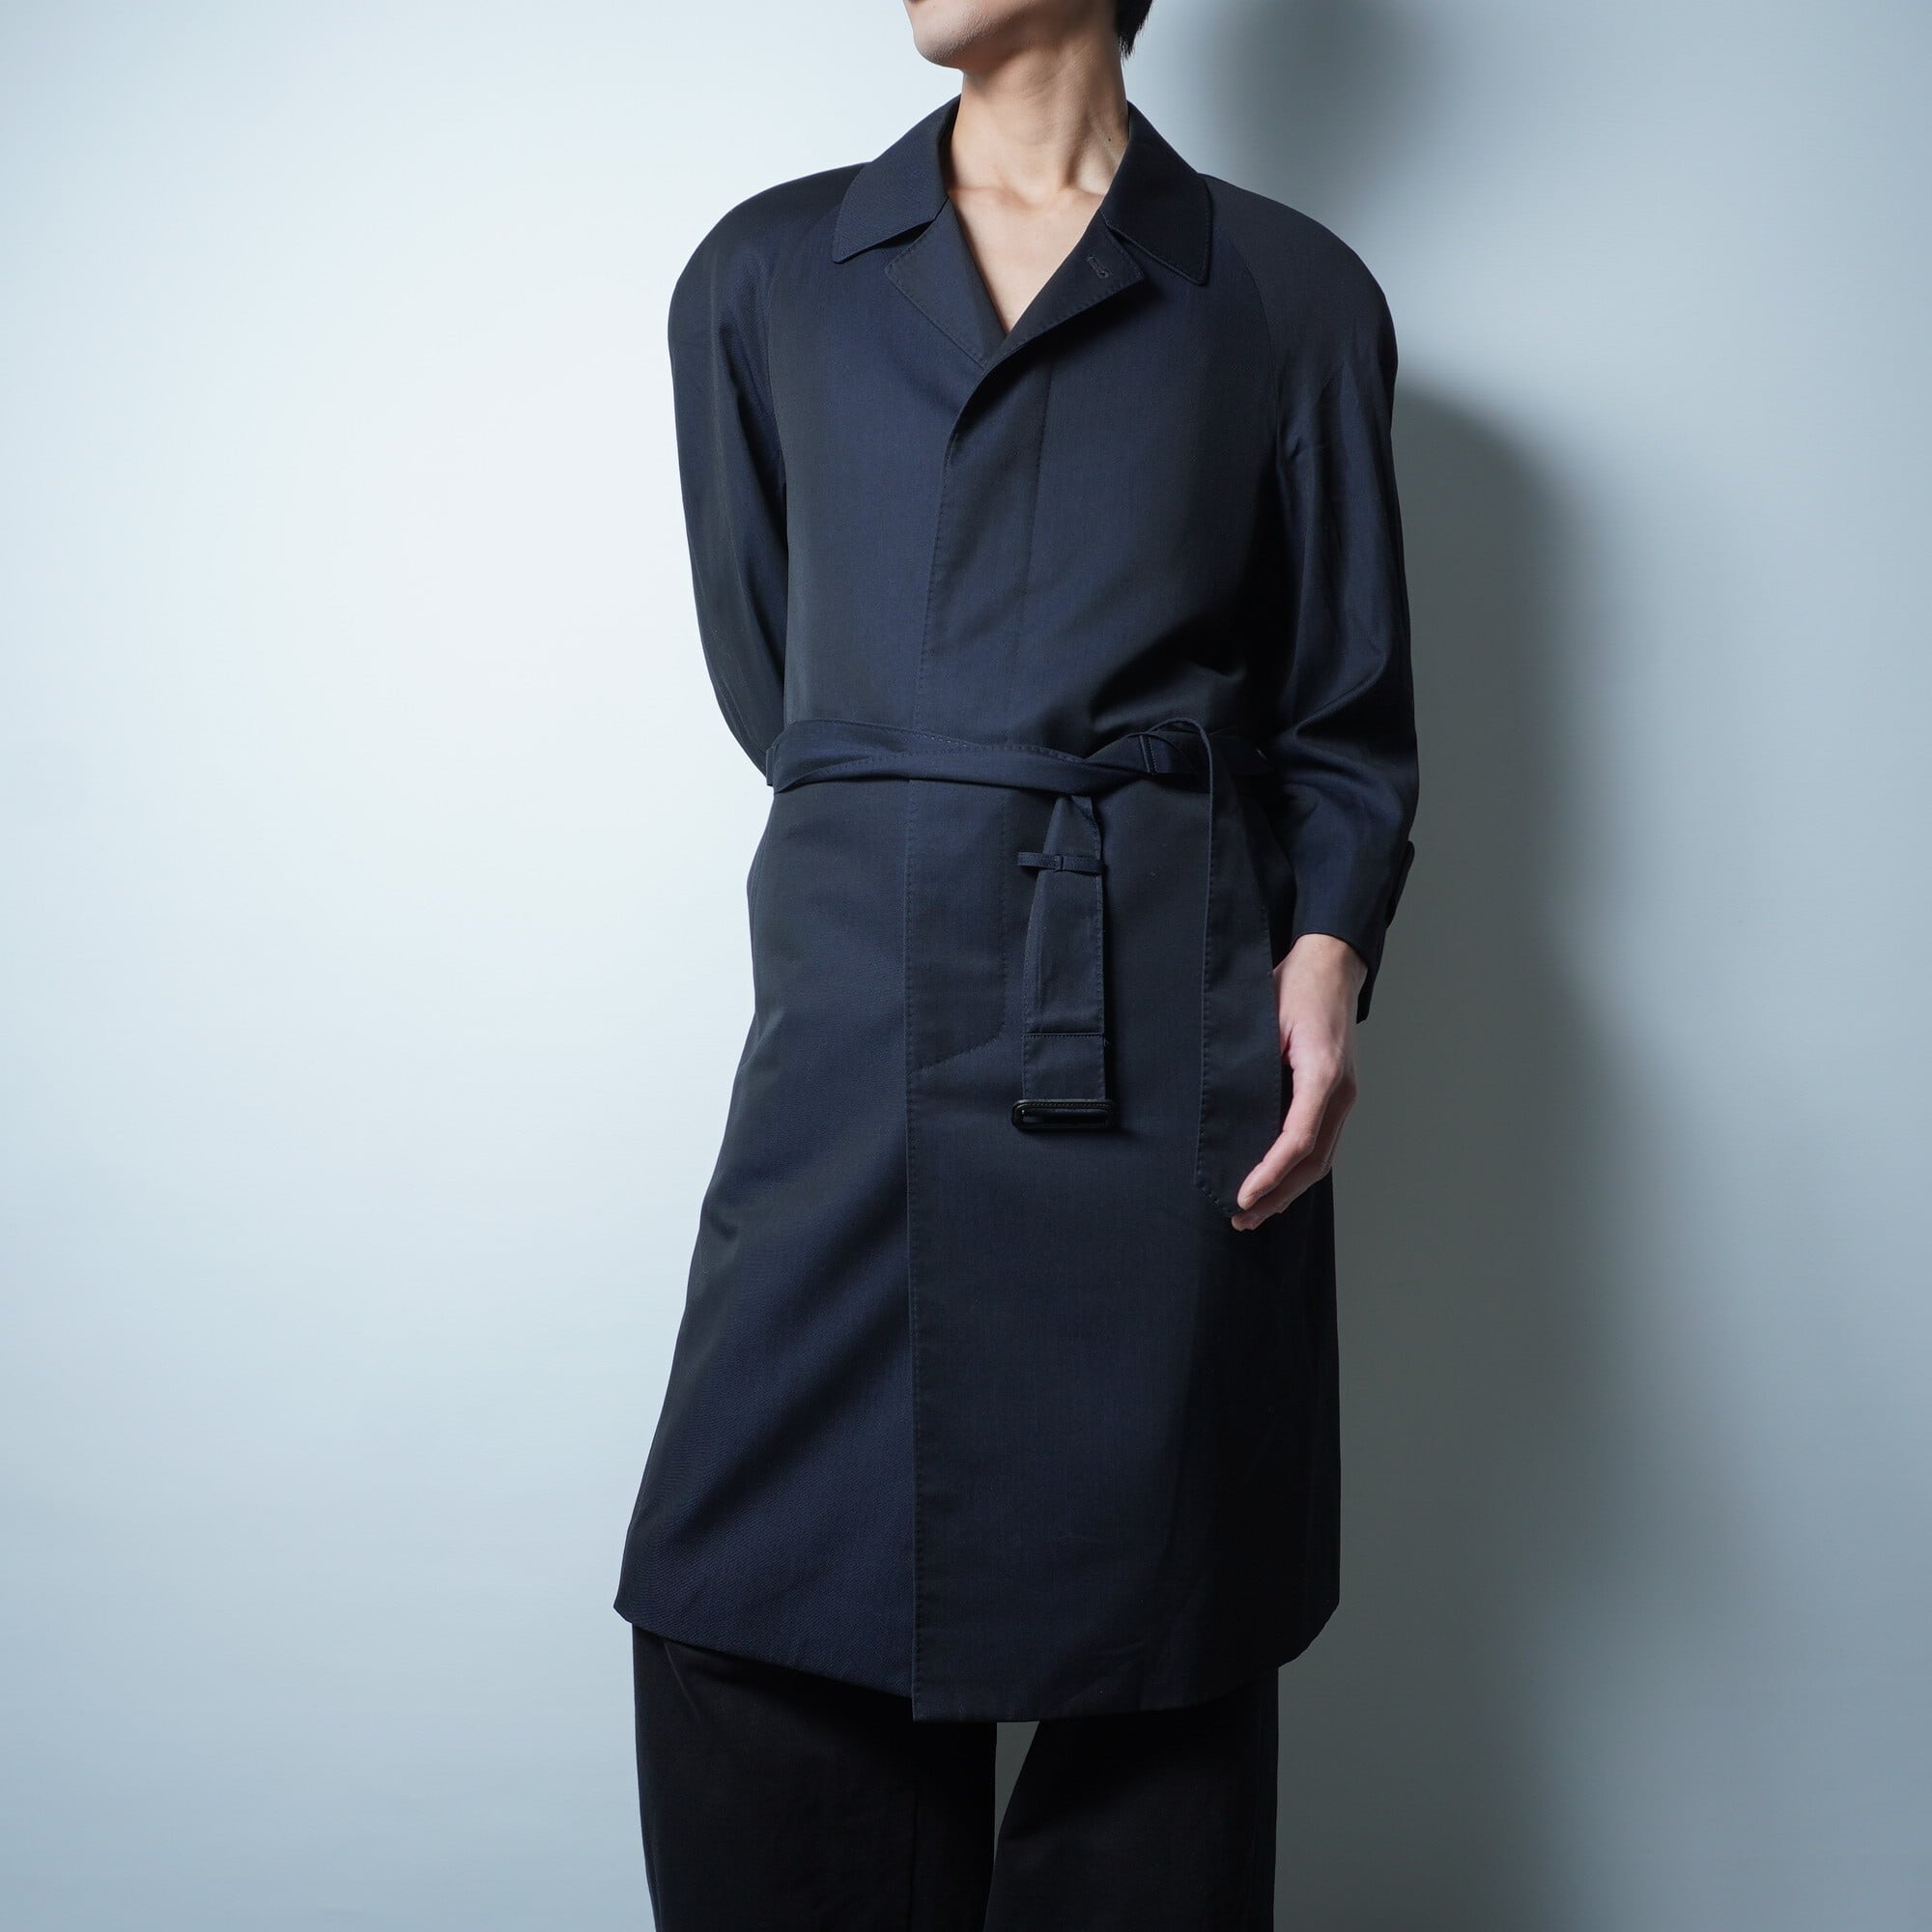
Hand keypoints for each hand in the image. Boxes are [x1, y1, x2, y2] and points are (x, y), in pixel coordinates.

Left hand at [1232, 933, 1365, 1229]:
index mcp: (1323, 1073)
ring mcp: (1343, 1096)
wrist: (1331, 967)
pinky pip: (1321, 1142)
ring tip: (1255, 1212)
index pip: (1297, 1139)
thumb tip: (1229, 1111)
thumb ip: (1253, 1066)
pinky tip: (1277, 1184)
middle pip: (1313, 1161)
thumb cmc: (1296, 986)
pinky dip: (1298, 1169)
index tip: (1243, 1195)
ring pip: (1321, 1158)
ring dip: (1288, 1189)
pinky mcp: (1337, 1095)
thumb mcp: (1266, 1019)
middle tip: (1240, 1217)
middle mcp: (1340, 1092)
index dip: (1270, 1173)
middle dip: (1277, 1194)